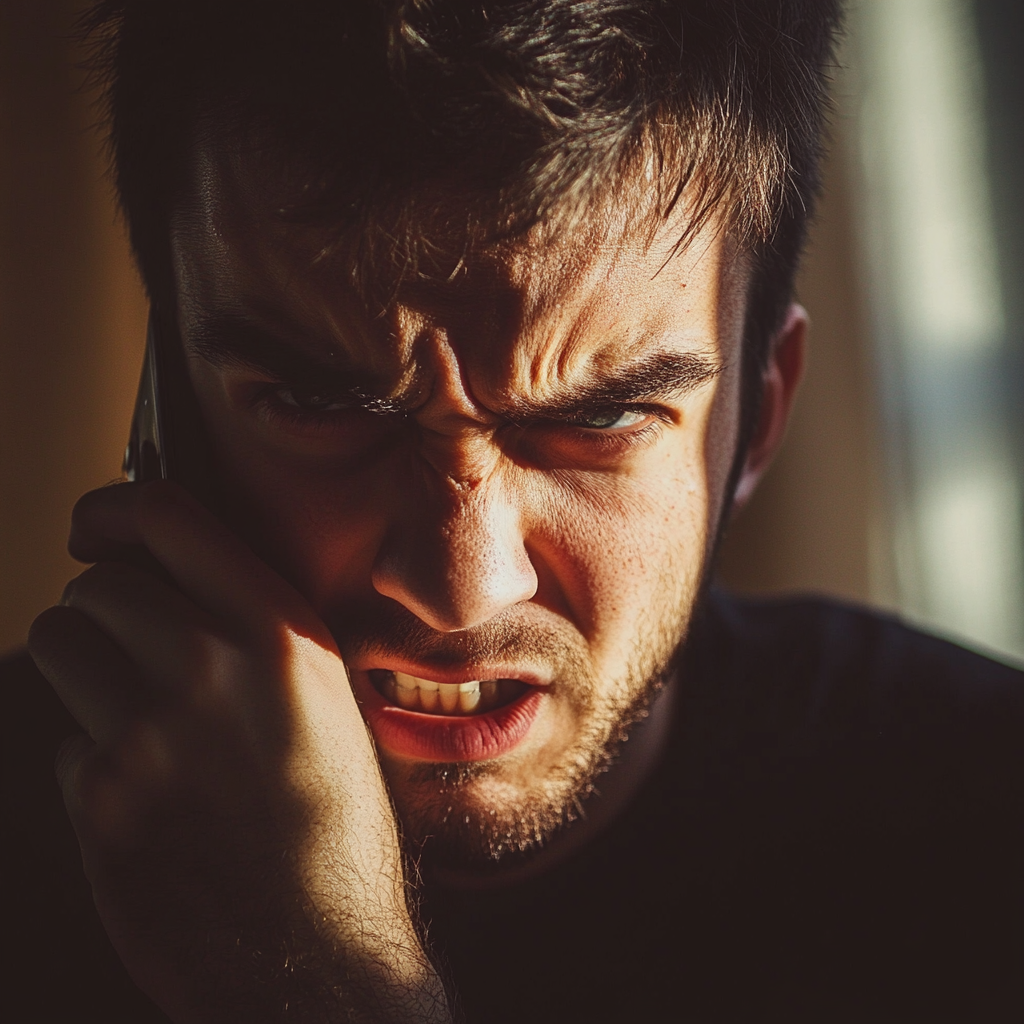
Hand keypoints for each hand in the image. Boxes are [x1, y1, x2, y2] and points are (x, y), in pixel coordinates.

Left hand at [29, 481, 450, 1023]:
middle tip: (125, 645)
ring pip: (60, 645)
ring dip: (83, 667)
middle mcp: (215, 668)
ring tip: (130, 713)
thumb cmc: (334, 827)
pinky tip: (143, 791)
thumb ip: (260, 632)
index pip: (169, 518)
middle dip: (101, 608)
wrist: (319, 949)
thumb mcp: (329, 703)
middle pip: (99, 586)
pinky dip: (88, 757)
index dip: (114, 510)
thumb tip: (176, 579)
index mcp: (283, 635)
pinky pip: (62, 739)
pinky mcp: (101, 800)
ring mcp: (150, 733)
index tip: (94, 526)